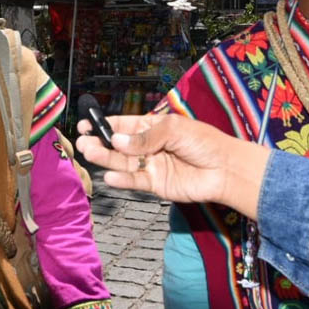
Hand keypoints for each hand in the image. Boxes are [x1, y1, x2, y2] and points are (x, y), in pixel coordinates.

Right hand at [75, 113, 268, 218]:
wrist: (225, 170)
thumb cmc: (206, 143)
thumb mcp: (174, 130)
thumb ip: (145, 137)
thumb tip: (118, 140)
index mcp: (154, 127)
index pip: (125, 124)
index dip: (105, 124)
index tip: (86, 124)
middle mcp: (150, 146)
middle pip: (119, 144)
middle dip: (100, 142)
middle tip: (83, 141)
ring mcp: (152, 165)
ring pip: (123, 162)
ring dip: (105, 158)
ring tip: (89, 153)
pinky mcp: (156, 184)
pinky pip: (134, 181)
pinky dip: (121, 179)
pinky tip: (109, 176)